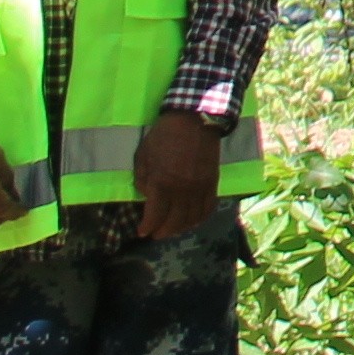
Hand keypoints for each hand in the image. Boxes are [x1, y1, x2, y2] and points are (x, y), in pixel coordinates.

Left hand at [131, 106, 225, 240]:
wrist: (194, 120)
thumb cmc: (163, 136)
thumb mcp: (143, 155)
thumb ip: (142, 178)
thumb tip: (146, 195)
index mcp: (162, 183)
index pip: (155, 216)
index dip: (147, 227)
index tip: (141, 231)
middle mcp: (182, 191)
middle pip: (174, 222)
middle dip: (163, 231)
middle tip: (156, 234)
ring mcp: (199, 188)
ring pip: (192, 218)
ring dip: (181, 228)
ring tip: (173, 229)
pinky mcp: (212, 183)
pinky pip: (208, 208)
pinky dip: (200, 218)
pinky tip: (192, 220)